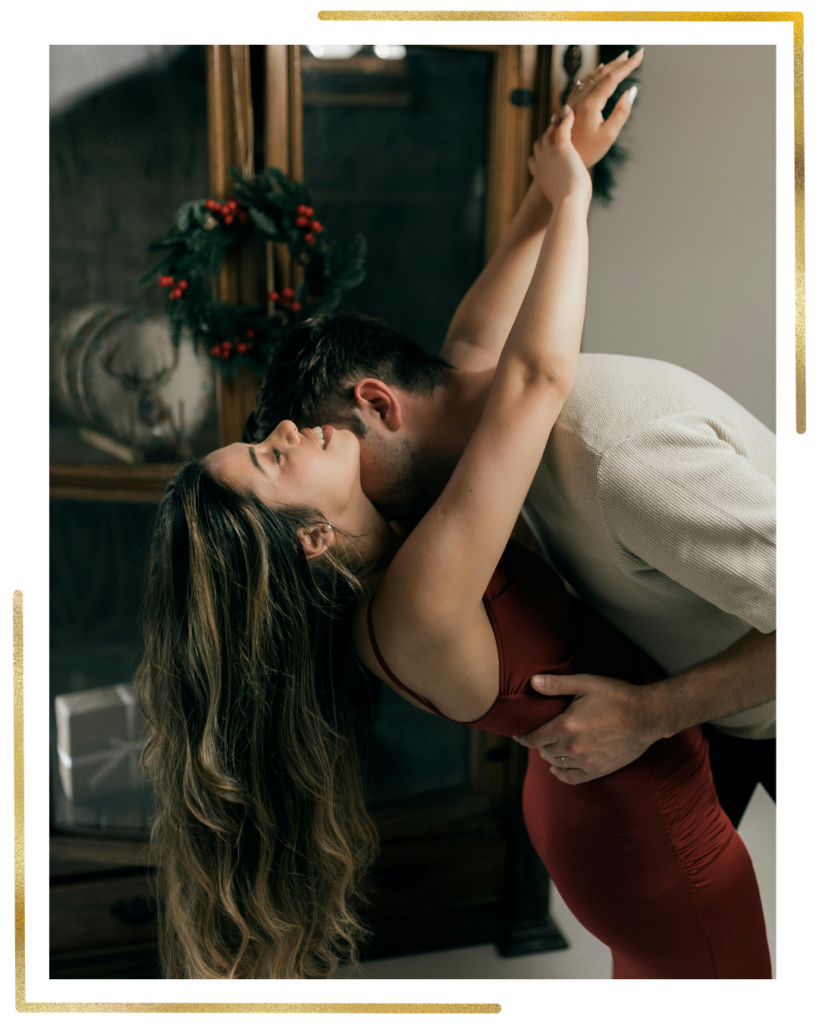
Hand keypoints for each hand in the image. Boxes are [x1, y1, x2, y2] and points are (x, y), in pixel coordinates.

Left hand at [512, 672, 662, 783]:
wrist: (646, 716)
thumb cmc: (617, 696)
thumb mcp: (586, 683)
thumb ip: (557, 684)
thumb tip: (533, 682)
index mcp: (566, 725)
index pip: (535, 737)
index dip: (523, 737)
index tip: (518, 735)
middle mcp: (573, 747)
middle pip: (545, 750)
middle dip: (539, 743)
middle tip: (539, 735)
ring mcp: (586, 761)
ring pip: (557, 763)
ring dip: (550, 756)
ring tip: (549, 748)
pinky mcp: (599, 770)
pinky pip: (572, 778)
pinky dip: (561, 774)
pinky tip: (558, 768)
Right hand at [527, 107, 591, 207]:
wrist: (569, 202)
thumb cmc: (569, 207)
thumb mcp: (562, 202)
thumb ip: (562, 197)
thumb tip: (569, 208)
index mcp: (540, 176)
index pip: (533, 159)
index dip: (539, 153)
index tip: (546, 148)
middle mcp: (541, 163)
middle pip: (539, 143)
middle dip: (547, 135)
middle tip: (556, 126)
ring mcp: (550, 154)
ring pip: (549, 132)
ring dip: (556, 124)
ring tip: (564, 114)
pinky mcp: (561, 147)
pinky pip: (562, 126)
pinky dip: (567, 118)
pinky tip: (571, 111)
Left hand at [562, 47, 642, 168]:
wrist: (562, 160)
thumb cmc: (588, 151)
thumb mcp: (609, 135)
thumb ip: (622, 112)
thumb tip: (631, 90)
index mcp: (590, 104)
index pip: (612, 78)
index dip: (627, 66)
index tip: (640, 55)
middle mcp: (579, 99)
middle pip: (601, 74)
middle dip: (618, 63)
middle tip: (633, 54)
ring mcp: (572, 102)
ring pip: (591, 77)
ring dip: (607, 66)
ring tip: (619, 60)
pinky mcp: (568, 106)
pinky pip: (581, 84)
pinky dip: (593, 74)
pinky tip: (597, 71)